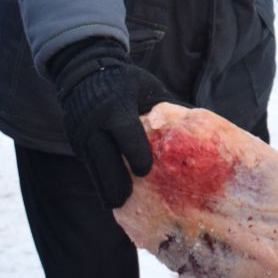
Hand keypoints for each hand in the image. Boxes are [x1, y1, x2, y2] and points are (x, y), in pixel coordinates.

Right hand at [51, 39, 167, 208]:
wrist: (84, 71)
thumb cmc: (126, 82)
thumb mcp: (148, 88)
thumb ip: (168, 108)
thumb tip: (203, 127)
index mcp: (116, 106)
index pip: (125, 133)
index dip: (135, 153)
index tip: (144, 171)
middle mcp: (94, 122)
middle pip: (104, 158)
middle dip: (115, 182)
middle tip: (129, 201)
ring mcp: (80, 133)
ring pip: (92, 167)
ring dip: (105, 187)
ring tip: (119, 206)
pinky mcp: (74, 142)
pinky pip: (87, 165)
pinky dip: (99, 180)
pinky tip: (110, 195)